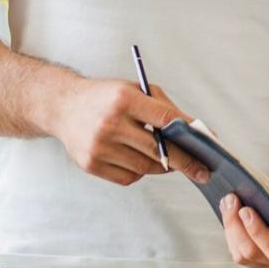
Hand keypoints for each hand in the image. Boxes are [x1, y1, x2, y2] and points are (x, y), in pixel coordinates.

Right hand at [49, 78, 210, 186]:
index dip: (187, 134)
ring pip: (144, 167)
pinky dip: (139, 172)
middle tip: (202, 171)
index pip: (164, 118)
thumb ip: (164, 108)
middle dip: (184, 161)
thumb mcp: (135, 90)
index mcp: (124, 99)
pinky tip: (139, 159)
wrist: (63, 106)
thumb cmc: (107, 97)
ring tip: (169, 161)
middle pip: (157, 149)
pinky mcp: (91, 164)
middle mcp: (110, 123)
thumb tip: (196, 130)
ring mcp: (99, 146)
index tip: (205, 148)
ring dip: (161, 166)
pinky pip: (128, 177)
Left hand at [220, 172, 268, 267]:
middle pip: (252, 254)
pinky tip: (231, 213)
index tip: (246, 210)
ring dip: (231, 230)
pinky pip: (240, 253)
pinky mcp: (262, 261)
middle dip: (236, 227)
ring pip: (242, 255)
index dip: (258, 233)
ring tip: (228, 203)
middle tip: (230, 200)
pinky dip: (232, 234)